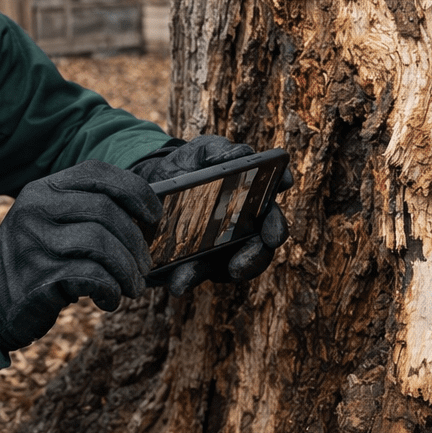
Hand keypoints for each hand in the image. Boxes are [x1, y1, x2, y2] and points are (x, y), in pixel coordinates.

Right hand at [0, 161, 162, 351]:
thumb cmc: (33, 261)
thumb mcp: (48, 223)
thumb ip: (83, 212)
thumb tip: (144, 218)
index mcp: (42, 189)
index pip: (97, 173)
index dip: (135, 190)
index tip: (154, 215)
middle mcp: (35, 209)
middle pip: (105, 211)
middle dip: (135, 241)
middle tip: (143, 265)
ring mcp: (34, 242)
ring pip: (101, 244)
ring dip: (127, 269)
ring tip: (132, 286)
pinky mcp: (38, 278)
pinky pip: (92, 276)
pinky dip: (110, 289)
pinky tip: (109, 299)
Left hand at [131, 135, 291, 296]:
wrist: (155, 181)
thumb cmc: (191, 164)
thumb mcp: (204, 150)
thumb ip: (222, 150)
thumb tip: (241, 155)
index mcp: (254, 204)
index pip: (273, 218)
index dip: (276, 226)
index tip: (273, 237)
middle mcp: (245, 231)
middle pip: (259, 251)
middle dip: (251, 260)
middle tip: (238, 266)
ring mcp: (223, 251)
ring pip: (228, 269)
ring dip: (209, 276)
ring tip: (189, 279)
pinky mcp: (198, 263)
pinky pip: (195, 276)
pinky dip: (185, 279)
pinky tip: (175, 282)